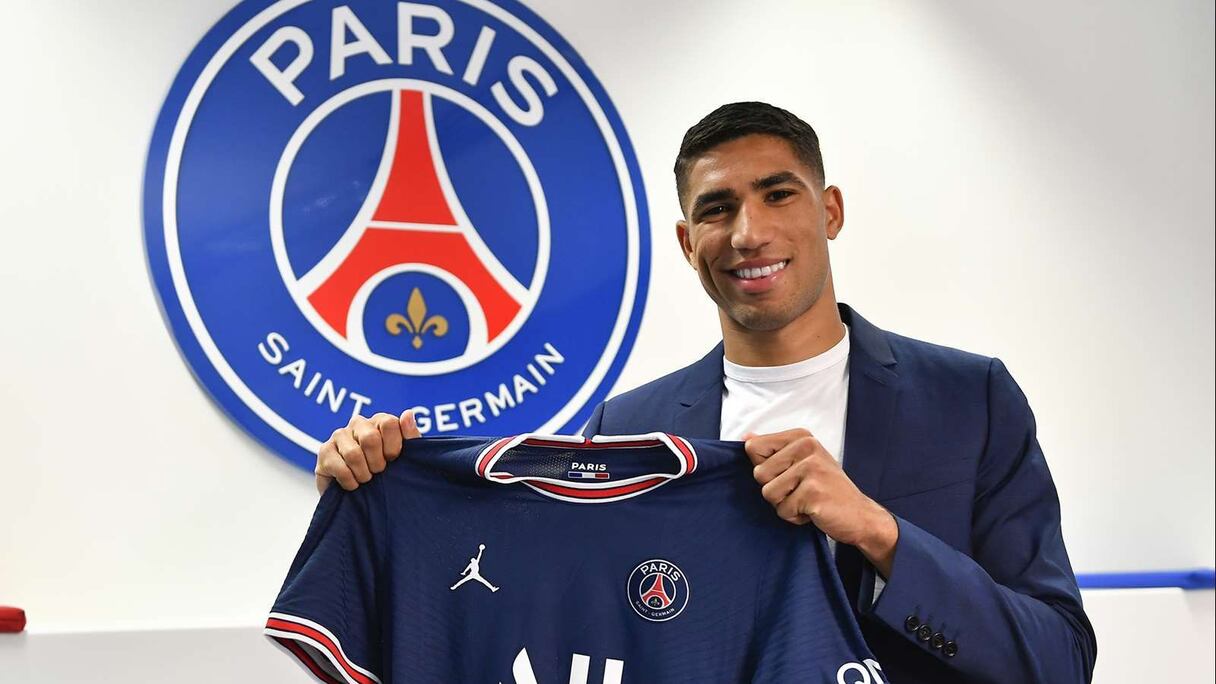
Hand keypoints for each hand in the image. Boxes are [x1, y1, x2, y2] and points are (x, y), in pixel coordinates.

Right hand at [315, 410, 421, 493]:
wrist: (363, 497)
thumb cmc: (388, 472)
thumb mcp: (406, 457)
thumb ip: (411, 436)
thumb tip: (407, 414)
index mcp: (379, 421)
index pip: (389, 423)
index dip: (393, 447)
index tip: (393, 460)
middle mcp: (358, 423)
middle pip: (370, 438)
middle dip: (377, 463)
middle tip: (378, 472)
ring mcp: (339, 435)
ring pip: (353, 454)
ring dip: (363, 474)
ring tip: (366, 479)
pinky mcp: (324, 451)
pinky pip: (339, 467)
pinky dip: (350, 482)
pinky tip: (353, 484)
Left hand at [745, 428, 898, 576]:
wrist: (859, 515)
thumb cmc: (826, 489)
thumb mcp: (801, 462)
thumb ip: (774, 450)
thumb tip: (746, 437)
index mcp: (801, 436)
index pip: (753, 447)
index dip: (765, 468)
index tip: (788, 474)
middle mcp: (807, 446)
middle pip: (759, 473)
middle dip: (775, 490)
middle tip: (801, 491)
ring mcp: (811, 468)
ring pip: (768, 493)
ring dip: (784, 504)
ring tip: (806, 500)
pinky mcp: (813, 492)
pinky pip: (783, 510)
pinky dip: (795, 517)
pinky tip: (814, 510)